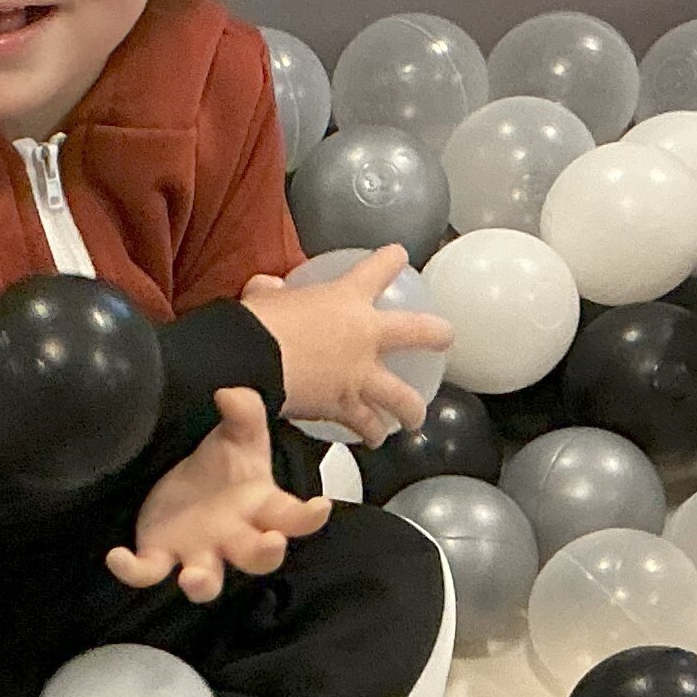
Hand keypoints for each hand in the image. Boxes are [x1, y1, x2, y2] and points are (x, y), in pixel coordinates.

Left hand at [106, 389, 329, 601]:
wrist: (183, 478)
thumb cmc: (223, 464)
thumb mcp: (237, 432)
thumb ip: (243, 412)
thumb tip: (230, 394)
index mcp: (260, 507)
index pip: (293, 516)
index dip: (309, 516)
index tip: (320, 507)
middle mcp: (234, 536)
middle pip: (258, 556)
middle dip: (266, 553)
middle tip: (271, 543)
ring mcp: (198, 551)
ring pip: (207, 580)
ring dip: (204, 582)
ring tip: (195, 577)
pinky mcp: (160, 555)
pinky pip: (149, 571)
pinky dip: (133, 569)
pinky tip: (117, 556)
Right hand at [240, 242, 453, 443]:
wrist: (250, 361)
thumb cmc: (256, 324)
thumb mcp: (263, 298)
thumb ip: (270, 292)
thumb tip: (266, 287)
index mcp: (346, 299)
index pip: (377, 270)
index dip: (391, 261)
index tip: (399, 256)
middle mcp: (365, 336)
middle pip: (417, 332)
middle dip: (436, 335)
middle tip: (446, 338)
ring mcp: (360, 375)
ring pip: (401, 396)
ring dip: (411, 408)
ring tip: (415, 418)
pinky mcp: (346, 407)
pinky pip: (365, 423)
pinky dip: (370, 433)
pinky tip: (373, 439)